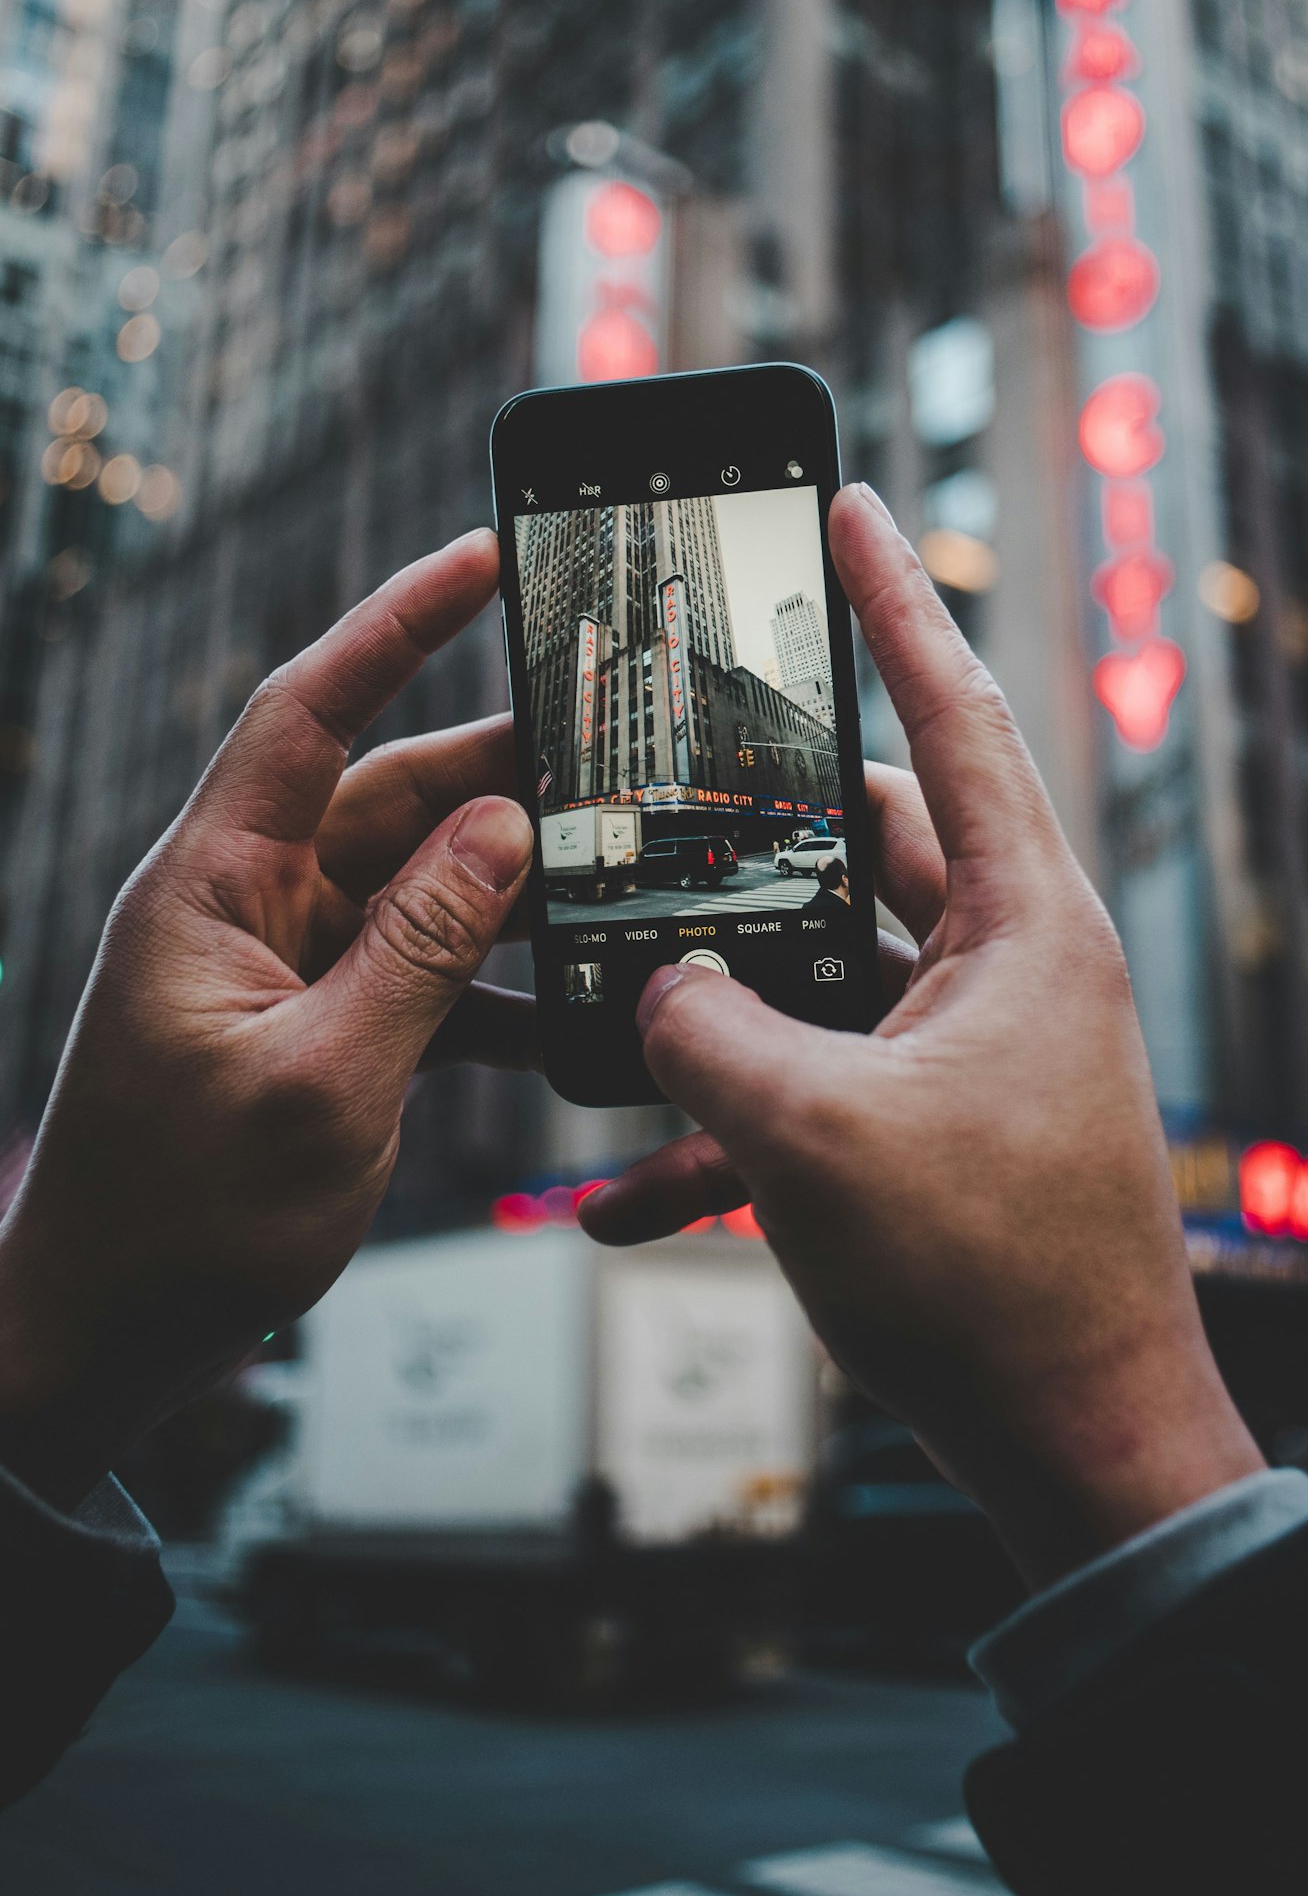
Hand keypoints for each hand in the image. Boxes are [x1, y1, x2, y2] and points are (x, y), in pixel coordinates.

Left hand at [0, 532, 535, 1508]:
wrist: (104, 1338)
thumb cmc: (182, 1222)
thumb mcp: (324, 1082)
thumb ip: (421, 948)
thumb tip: (502, 828)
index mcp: (212, 886)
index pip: (306, 713)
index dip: (394, 624)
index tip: (480, 556)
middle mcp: (244, 903)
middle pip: (386, 793)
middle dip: (497, 770)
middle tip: (613, 753)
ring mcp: (279, 964)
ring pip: (415, 881)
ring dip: (507, 882)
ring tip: (614, 868)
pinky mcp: (310, 1023)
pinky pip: (416, 968)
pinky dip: (489, 980)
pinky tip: (567, 1003)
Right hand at [582, 486, 1260, 1585]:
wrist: (1078, 1452)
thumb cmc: (990, 1284)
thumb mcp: (815, 1140)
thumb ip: (705, 1035)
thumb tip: (654, 987)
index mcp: (1025, 924)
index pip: (958, 715)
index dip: (895, 603)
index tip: (850, 505)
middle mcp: (1009, 968)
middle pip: (865, 851)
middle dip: (747, 846)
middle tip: (656, 798)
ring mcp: (975, 1054)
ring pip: (823, 984)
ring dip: (720, 1019)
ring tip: (611, 1023)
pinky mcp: (940, 1138)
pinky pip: (821, 1098)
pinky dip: (733, 1136)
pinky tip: (627, 1203)